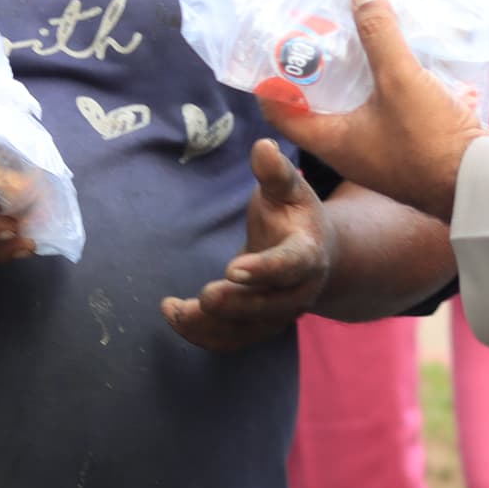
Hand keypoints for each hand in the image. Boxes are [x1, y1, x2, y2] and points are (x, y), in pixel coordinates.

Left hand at [162, 140, 331, 350]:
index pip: (291, 265)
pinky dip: (203, 335)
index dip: (264, 269)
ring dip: (209, 325)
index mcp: (308, 253)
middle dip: (235, 304)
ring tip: (173, 310)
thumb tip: (261, 146)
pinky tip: (174, 316)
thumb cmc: (295, 215)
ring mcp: (279, 315)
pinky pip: (232, 340)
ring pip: (246, 330)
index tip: (233, 269)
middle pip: (268, 306)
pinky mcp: (259, 327)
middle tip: (203, 297)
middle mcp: (298, 292)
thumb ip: (275, 172)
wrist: (315, 253)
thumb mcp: (290, 189)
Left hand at [258, 0, 485, 222]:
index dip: (272, 81)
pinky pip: (390, 111)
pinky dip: (392, 87)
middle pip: (320, 106)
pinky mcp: (409, 147)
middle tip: (321, 33)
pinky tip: (406, 60)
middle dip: (320, 70)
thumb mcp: (400, 80)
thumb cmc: (429, 140)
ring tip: (361, 38)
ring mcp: (381, 151)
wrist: (480, 182)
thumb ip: (379, 35)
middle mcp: (351, 151)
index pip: (281, 112)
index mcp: (333, 142)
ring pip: (359, 107)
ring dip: (359, 76)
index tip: (275, 48)